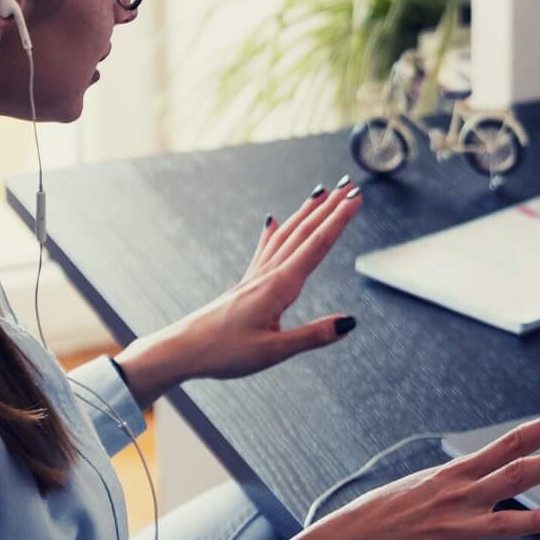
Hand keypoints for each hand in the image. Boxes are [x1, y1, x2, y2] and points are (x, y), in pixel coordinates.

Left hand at [118, 179, 361, 398]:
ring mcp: (255, 277)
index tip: (356, 199)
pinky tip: (273, 221)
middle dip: (330, 208)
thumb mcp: (274, 351)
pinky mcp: (246, 284)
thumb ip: (313, 336)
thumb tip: (349, 323)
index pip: (316, 246)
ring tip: (321, 193)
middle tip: (350, 186)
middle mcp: (267, 275)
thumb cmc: (223, 352)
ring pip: (286, 236)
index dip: (339, 221)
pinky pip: (265, 250)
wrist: (182, 350)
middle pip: (304, 233)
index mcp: (278, 287)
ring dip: (306, 214)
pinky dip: (273, 232)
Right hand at [260, 405, 539, 539]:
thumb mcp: (422, 484)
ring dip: (539, 519)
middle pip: (515, 475)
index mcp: (455, 475)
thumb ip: (459, 480)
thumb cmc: (383, 515)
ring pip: (505, 523)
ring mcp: (454, 531)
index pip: (508, 443)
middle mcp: (459, 498)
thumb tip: (484, 471)